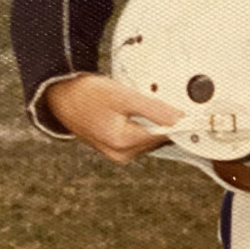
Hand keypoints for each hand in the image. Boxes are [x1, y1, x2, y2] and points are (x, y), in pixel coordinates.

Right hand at [44, 73, 182, 163]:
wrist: (60, 95)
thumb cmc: (86, 94)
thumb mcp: (123, 97)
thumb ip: (154, 110)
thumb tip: (180, 120)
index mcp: (123, 143)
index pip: (164, 135)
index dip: (178, 121)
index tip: (189, 112)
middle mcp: (120, 154)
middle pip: (157, 138)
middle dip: (161, 120)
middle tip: (154, 100)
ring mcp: (116, 153)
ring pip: (148, 137)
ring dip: (150, 121)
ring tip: (135, 104)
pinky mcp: (114, 147)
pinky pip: (137, 136)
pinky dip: (140, 124)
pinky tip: (130, 111)